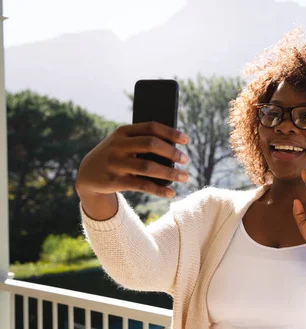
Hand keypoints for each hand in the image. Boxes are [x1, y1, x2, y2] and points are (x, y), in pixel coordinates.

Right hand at [75, 122, 189, 198]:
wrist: (87, 174)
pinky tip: (171, 192)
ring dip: (170, 173)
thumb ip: (143, 142)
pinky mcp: (114, 181)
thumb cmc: (116, 156)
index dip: (170, 132)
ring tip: (184, 177)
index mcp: (123, 132)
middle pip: (151, 144)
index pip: (151, 127)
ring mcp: (115, 163)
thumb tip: (175, 150)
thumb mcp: (124, 143)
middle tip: (185, 159)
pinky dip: (158, 190)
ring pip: (148, 167)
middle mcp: (118, 145)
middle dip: (171, 152)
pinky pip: (141, 185)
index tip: (186, 140)